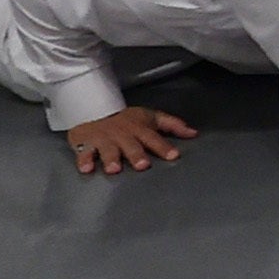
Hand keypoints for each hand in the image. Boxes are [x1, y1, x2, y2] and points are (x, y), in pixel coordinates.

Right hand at [65, 108, 196, 174]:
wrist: (94, 109)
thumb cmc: (126, 119)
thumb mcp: (151, 118)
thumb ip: (172, 125)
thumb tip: (194, 133)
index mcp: (140, 129)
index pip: (154, 138)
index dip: (164, 147)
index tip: (173, 155)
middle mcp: (123, 135)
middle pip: (131, 145)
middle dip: (136, 155)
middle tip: (142, 165)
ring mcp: (104, 139)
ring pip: (108, 150)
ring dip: (111, 159)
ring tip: (114, 169)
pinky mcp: (86, 143)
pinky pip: (84, 152)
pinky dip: (84, 160)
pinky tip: (87, 168)